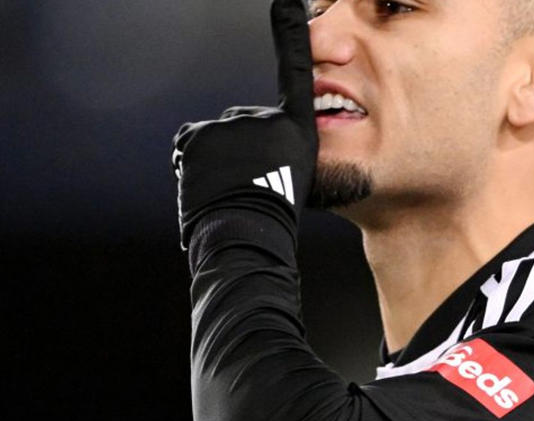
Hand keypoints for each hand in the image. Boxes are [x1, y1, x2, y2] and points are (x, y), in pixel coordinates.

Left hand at [171, 0, 315, 248]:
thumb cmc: (270, 217)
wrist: (246, 236)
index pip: (296, 75)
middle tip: (245, 184)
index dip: (291, 35)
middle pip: (242, 125)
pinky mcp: (199, 135)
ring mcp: (231, 125)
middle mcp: (267, 119)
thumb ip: (270, 150)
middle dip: (236, 151)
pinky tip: (206, 186)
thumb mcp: (288, 179)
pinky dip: (192, 164)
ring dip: (214, 162)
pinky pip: (190, 145)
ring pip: (214, 138)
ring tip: (227, 191)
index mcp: (296, 130)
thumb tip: (239, 139)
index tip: (286, 0)